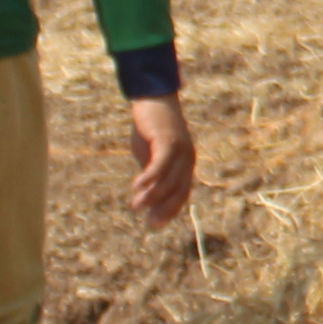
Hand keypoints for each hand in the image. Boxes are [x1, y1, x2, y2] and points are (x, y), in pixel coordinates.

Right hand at [121, 98, 196, 226]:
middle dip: (163, 208)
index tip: (155, 224)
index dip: (170, 211)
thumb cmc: (150, 128)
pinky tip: (136, 187)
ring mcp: (180, 150)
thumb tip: (146, 196)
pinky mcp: (169, 140)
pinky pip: (161, 164)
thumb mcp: (150, 156)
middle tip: (148, 223)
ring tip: (136, 206)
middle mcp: (187, 159)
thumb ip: (152, 174)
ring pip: (169, 180)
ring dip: (152, 195)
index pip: (181, 194)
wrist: (151, 99)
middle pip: (178, 190)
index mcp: (185, 165)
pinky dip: (149, 177)